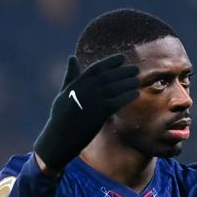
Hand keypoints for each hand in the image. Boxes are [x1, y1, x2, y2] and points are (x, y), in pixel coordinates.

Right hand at [33, 54, 139, 171]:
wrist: (59, 139)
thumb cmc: (60, 117)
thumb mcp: (64, 93)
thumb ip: (70, 76)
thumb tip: (72, 57)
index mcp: (77, 84)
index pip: (96, 68)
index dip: (110, 62)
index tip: (121, 58)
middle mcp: (85, 90)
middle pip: (108, 76)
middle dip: (123, 71)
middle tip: (135, 69)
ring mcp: (93, 101)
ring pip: (115, 88)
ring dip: (128, 83)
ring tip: (137, 81)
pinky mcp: (99, 114)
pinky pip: (118, 102)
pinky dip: (127, 96)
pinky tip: (135, 94)